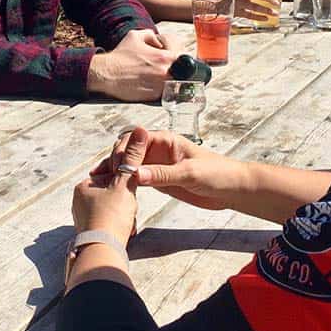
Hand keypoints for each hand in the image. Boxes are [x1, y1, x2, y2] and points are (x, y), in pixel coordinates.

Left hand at [72, 127, 149, 243]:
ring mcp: (82, 218)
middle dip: (124, 204)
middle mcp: (78, 201)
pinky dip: (117, 227)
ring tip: (125, 224)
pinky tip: (122, 233)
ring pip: (111, 211)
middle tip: (127, 212)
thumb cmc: (113, 215)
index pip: (111, 177)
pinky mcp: (88, 233)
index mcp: (83, 186)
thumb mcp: (125, 183)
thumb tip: (139, 129)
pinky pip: (108, 225)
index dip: (126, 184)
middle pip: (112, 195)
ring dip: (123, 217)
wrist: (103, 250)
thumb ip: (133, 157)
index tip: (129, 194)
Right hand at [87, 29, 179, 100]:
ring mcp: (160, 86)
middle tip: (160, 65)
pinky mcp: (154, 97)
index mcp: (164, 57)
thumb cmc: (119, 57)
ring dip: (167, 77)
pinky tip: (148, 82)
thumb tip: (158, 40)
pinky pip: (163, 91)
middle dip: (173, 66)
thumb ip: (151, 35)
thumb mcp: (135, 36)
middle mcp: (165, 72)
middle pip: (181, 70)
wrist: (107, 74)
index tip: (168, 54)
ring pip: (173, 82)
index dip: (175, 53)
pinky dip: (159, 87)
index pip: (183, 55)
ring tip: (153, 74)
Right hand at [91, 129, 247, 210]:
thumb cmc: (217, 174)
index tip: (115, 167)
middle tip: (103, 177)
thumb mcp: (189, 173)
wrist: (232, 190)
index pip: (135, 139)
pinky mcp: (159, 180)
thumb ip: (162, 174)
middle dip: (114, 160)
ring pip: (129, 165)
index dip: (122, 150)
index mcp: (166, 140)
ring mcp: (157, 166)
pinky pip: (137, 179)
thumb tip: (135, 174)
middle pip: (128, 150)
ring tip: (98, 183)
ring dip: (115, 172)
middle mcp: (158, 150)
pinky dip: (124, 182)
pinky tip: (113, 190)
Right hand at [234, 0, 279, 20]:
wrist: (214, 4)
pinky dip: (258, 17)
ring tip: (275, 13)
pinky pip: (250, 15)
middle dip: (269, 0)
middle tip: (277, 3)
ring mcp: (238, 4)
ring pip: (255, 7)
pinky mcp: (237, 12)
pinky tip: (266, 18)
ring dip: (267, 10)